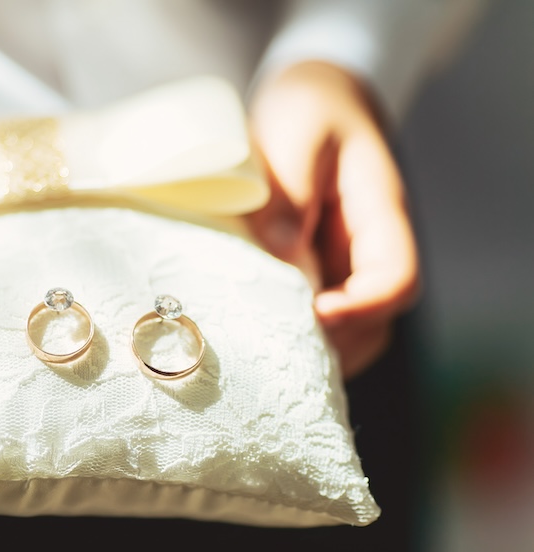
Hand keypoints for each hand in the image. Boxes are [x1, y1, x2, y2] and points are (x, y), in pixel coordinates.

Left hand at [247, 62, 418, 377]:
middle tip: (279, 343)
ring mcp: (347, 262)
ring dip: (318, 346)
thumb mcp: (298, 131)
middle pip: (378, 319)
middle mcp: (371, 247)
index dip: (363, 305)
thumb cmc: (310, 106)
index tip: (317, 312)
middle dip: (336, 340)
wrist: (312, 98)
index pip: (396, 277)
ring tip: (267, 348)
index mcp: (381, 212)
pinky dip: (299, 333)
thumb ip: (291, 188)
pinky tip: (261, 332)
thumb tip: (281, 251)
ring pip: (353, 327)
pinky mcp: (319, 268)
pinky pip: (322, 315)